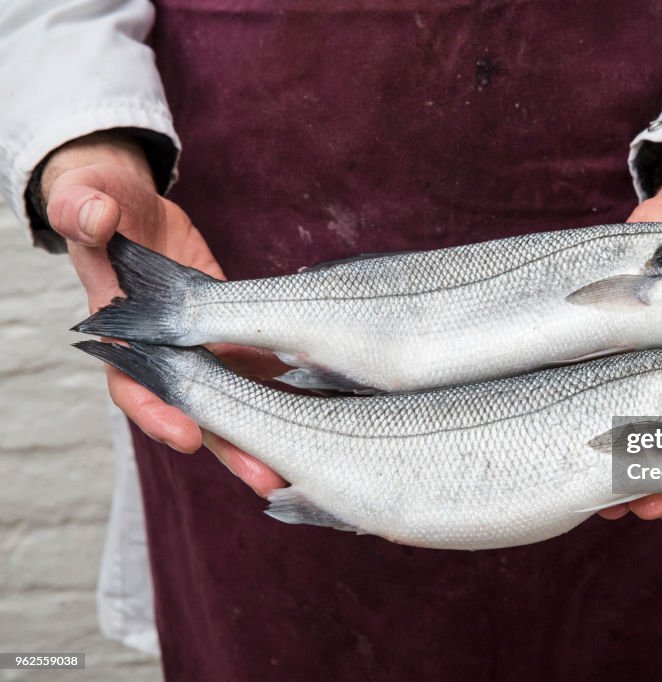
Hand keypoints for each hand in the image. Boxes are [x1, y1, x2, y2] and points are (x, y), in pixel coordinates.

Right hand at [47, 131, 285, 495]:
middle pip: (195, 410)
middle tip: (265, 478)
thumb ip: (84, 209)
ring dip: (266, 431)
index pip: (132, 384)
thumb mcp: (84, 196)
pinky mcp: (231, 330)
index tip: (186, 435)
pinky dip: (288, 384)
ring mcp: (201, 346)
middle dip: (229, 447)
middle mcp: (164, 351)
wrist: (129, 205)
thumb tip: (97, 216)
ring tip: (297, 466)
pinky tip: (325, 404)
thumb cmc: (97, 200)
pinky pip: (260, 361)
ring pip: (235, 398)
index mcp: (121, 332)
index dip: (158, 413)